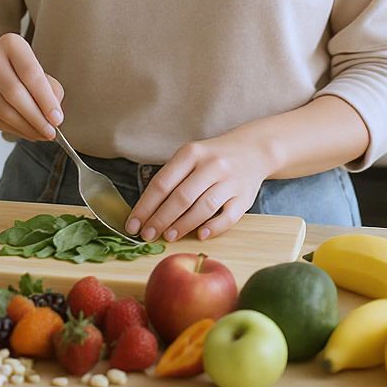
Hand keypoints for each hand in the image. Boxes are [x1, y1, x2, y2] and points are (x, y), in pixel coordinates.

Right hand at [0, 33, 63, 141]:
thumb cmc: (21, 71)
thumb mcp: (39, 71)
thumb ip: (50, 90)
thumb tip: (52, 117)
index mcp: (11, 43)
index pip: (30, 73)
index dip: (45, 99)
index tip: (57, 119)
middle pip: (14, 93)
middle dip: (35, 117)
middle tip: (50, 133)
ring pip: (2, 109)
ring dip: (24, 127)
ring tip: (39, 134)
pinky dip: (10, 129)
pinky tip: (23, 131)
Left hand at [125, 124, 273, 242]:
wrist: (253, 149)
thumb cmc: (212, 158)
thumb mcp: (191, 156)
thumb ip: (172, 178)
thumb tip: (147, 211)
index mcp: (191, 153)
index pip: (162, 183)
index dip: (145, 206)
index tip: (133, 224)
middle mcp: (211, 165)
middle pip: (181, 197)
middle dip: (160, 219)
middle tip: (147, 235)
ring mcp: (230, 181)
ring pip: (203, 207)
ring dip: (183, 225)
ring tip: (168, 237)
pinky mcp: (245, 197)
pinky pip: (228, 216)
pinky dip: (214, 227)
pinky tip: (200, 235)